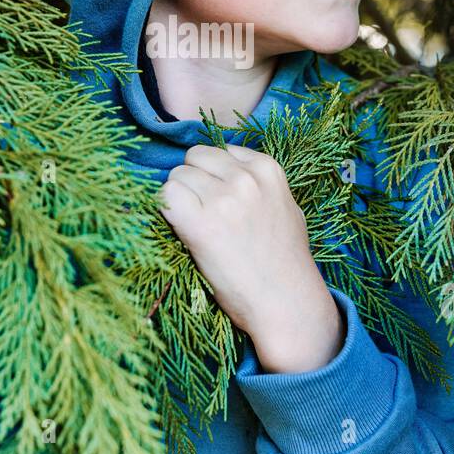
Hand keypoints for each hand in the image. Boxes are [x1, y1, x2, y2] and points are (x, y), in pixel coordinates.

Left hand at [158, 143, 342, 373]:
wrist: (286, 302)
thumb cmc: (286, 261)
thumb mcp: (287, 207)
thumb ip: (261, 184)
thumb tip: (230, 165)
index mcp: (267, 169)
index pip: (220, 151)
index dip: (213, 176)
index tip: (219, 201)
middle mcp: (244, 178)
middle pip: (193, 159)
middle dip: (193, 182)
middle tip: (203, 214)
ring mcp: (222, 199)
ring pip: (176, 176)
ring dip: (179, 199)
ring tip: (196, 227)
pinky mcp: (200, 223)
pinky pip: (165, 197)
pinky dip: (166, 211)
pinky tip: (181, 230)